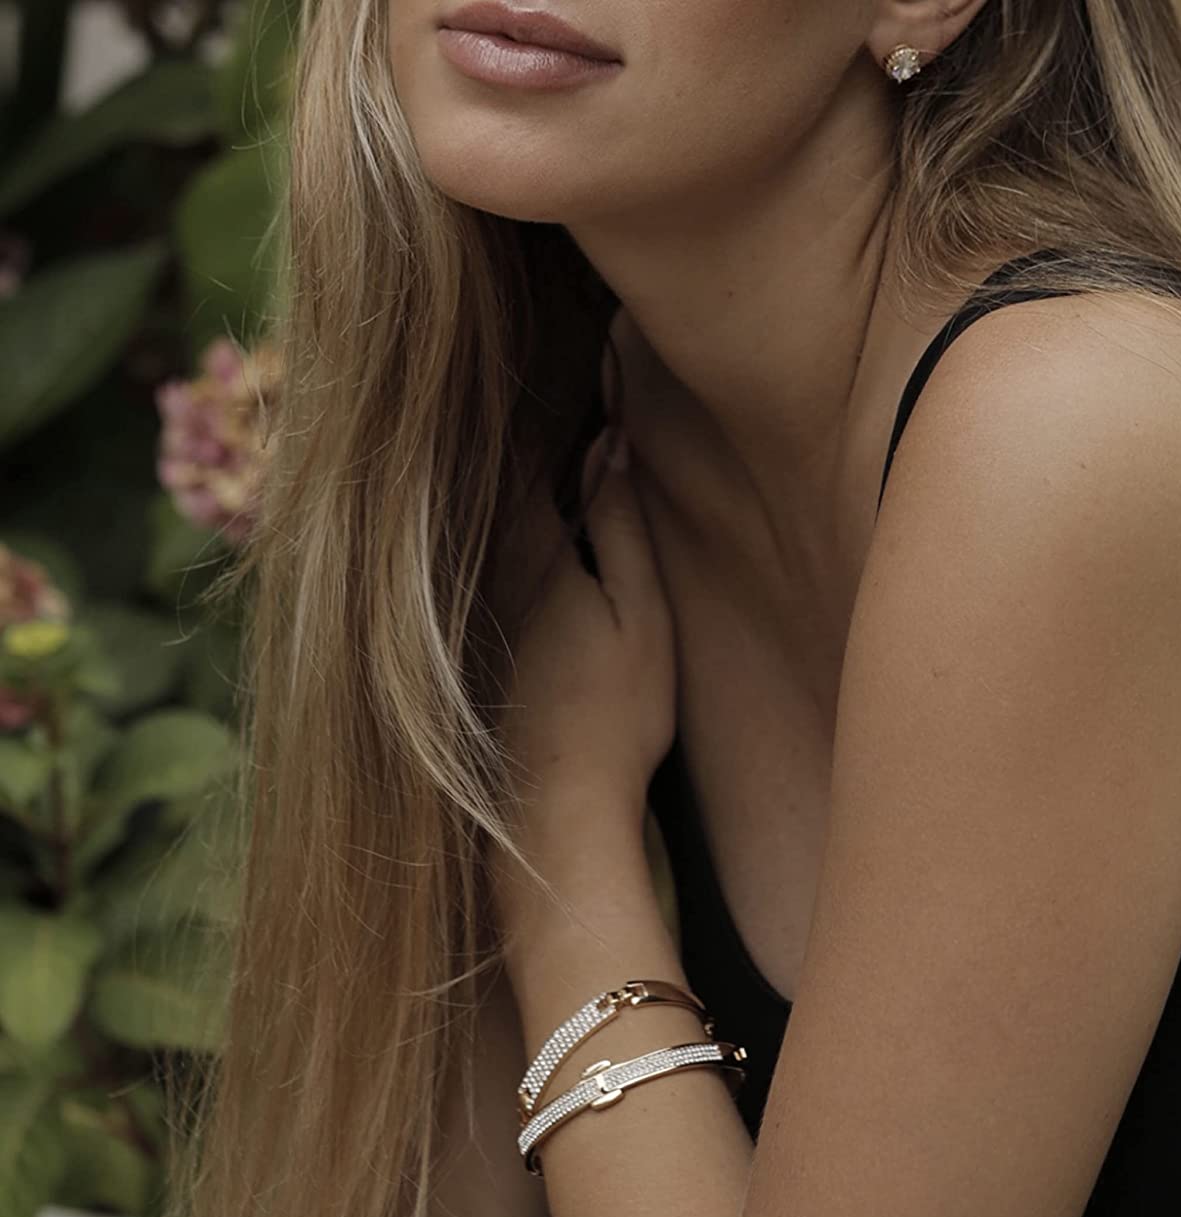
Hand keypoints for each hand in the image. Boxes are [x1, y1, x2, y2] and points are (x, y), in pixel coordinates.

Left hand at [497, 427, 675, 821]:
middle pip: (493, 490)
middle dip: (510, 446)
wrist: (554, 807)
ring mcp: (474, 616)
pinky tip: (504, 541)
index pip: (529, 461)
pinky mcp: (470, 652)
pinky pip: (475, 572)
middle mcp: (491, 576)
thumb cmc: (615, 714)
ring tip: (508, 447)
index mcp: (537, 555)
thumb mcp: (641, 615)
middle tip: (518, 392)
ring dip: (493, 489)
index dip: (541, 416)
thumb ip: (623, 529)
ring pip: (478, 531)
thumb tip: (611, 450)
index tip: (553, 376)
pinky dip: (487, 543)